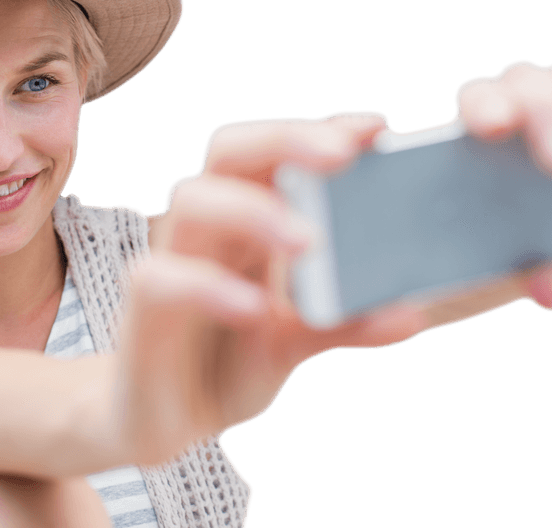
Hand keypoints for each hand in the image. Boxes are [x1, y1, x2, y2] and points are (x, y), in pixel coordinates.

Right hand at [115, 112, 428, 466]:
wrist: (162, 421)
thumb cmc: (228, 362)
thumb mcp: (296, 342)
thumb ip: (346, 323)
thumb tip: (409, 313)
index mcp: (245, 222)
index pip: (274, 152)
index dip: (319, 130)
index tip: (375, 128)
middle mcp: (207, 230)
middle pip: (230, 150)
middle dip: (285, 140)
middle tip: (341, 156)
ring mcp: (171, 263)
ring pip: (192, 199)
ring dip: (252, 209)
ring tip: (308, 240)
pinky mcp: (142, 314)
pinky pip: (161, 280)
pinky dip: (209, 287)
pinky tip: (255, 308)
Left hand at [447, 57, 551, 317]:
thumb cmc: (531, 238)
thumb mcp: (529, 256)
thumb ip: (535, 270)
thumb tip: (550, 296)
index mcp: (481, 122)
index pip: (476, 99)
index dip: (483, 107)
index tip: (492, 130)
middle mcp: (523, 97)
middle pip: (524, 86)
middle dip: (541, 120)